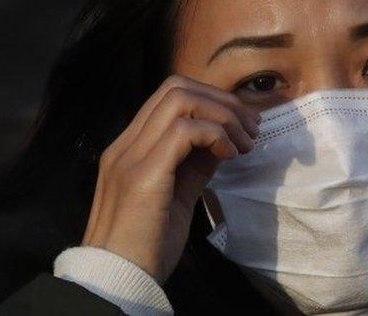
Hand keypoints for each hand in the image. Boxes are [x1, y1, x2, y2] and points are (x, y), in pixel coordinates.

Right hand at [81, 75, 259, 282]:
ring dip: (223, 115)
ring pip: (180, 99)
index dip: (212, 101)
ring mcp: (129, 156)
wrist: (117, 281)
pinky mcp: (142, 174)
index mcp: (130, 148)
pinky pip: (184, 130)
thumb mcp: (176, 195)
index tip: (241, 127)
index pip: (170, 96)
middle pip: (175, 86)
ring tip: (243, 145)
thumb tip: (223, 139)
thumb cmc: (146, 246)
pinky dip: (215, 134)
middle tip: (250, 130)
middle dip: (222, 101)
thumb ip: (194, 163)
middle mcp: (125, 145)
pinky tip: (229, 156)